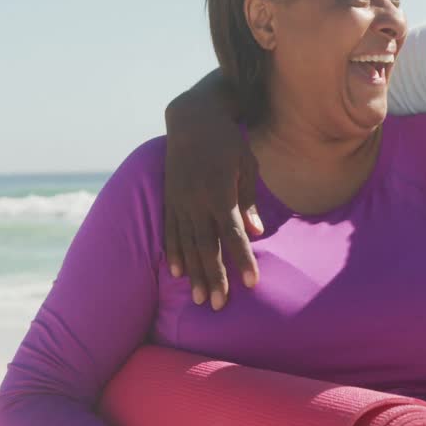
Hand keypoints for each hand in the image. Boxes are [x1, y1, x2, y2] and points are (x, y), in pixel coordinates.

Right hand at [163, 90, 263, 309]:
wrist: (192, 119)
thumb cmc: (228, 142)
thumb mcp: (247, 166)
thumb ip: (249, 201)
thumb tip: (256, 233)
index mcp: (220, 193)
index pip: (233, 235)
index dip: (242, 260)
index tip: (250, 283)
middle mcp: (197, 201)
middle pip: (207, 247)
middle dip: (215, 277)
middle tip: (220, 306)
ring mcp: (180, 202)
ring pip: (187, 245)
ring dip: (195, 273)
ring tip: (201, 299)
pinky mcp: (169, 199)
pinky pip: (170, 232)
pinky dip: (174, 254)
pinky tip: (178, 273)